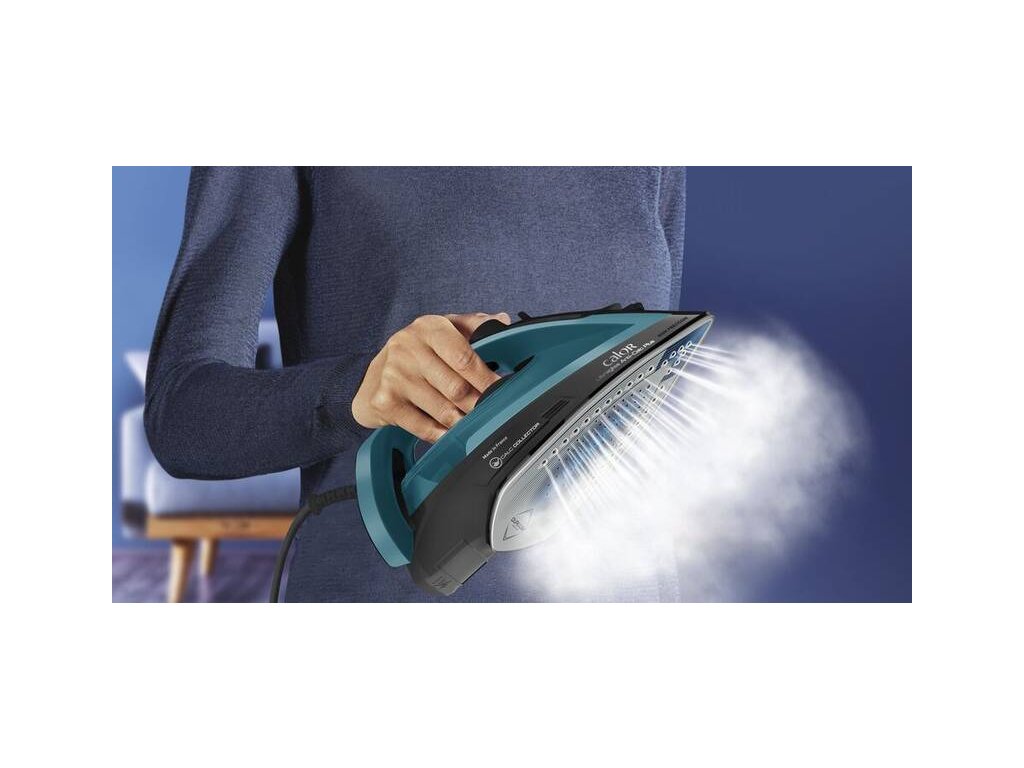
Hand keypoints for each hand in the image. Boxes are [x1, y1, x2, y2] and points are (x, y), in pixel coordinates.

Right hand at [352, 312, 510, 441]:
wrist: (373, 378)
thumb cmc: (416, 354)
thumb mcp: (443, 330)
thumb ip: (474, 324)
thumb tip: (502, 320)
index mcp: (428, 328)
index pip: (464, 357)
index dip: (487, 378)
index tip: (502, 390)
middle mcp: (408, 348)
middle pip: (456, 388)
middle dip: (477, 404)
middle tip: (489, 412)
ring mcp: (394, 375)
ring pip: (444, 410)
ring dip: (462, 421)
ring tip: (471, 422)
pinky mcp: (385, 401)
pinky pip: (424, 427)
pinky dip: (442, 434)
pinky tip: (449, 432)